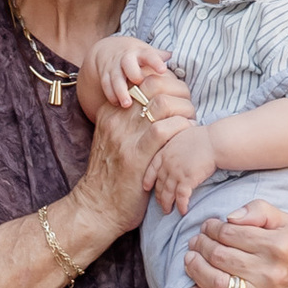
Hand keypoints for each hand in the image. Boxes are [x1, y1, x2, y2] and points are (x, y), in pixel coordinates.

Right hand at [72, 88, 180, 240]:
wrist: (97, 208)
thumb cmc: (113, 176)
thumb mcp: (115, 140)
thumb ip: (131, 121)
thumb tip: (160, 104)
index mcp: (111, 111)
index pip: (144, 79)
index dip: (169, 82)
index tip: (180, 95)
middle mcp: (116, 119)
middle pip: (155, 85)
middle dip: (180, 92)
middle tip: (189, 107)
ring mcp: (124, 137)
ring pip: (162, 104)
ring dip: (184, 110)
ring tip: (191, 121)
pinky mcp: (136, 157)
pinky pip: (164, 130)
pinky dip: (182, 128)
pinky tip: (188, 134)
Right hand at [91, 33, 177, 114]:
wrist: (110, 50)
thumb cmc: (136, 55)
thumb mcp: (147, 52)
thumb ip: (160, 57)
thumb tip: (175, 57)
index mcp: (140, 53)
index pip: (149, 55)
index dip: (155, 62)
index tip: (163, 70)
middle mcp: (126, 59)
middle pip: (129, 65)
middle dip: (134, 75)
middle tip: (140, 85)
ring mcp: (114, 67)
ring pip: (116, 77)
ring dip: (121, 90)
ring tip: (127, 103)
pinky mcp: (105, 75)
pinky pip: (106, 84)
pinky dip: (111, 94)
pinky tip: (116, 104)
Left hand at [146, 122, 218, 216]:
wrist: (215, 140)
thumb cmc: (204, 137)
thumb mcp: (183, 136)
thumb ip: (177, 146)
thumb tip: (181, 151)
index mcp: (165, 152)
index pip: (152, 168)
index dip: (148, 179)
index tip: (146, 187)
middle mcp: (168, 163)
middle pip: (159, 183)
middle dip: (159, 196)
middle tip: (160, 204)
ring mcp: (176, 172)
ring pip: (167, 192)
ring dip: (167, 203)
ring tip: (168, 211)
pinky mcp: (187, 179)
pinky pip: (181, 196)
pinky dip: (181, 205)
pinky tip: (183, 211)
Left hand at [181, 202, 287, 287]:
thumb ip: (260, 210)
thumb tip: (229, 218)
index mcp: (278, 245)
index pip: (229, 234)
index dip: (212, 228)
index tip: (207, 227)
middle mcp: (271, 273)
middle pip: (219, 257)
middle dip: (200, 245)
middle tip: (195, 242)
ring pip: (217, 285)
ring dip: (195, 271)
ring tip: (190, 260)